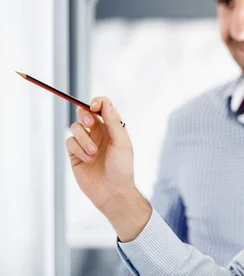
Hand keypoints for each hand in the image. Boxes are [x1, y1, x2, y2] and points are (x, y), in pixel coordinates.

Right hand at [66, 97, 150, 240]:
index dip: (97, 102)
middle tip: (89, 122)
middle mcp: (99, 133)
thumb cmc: (122, 168)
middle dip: (84, 114)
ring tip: (93, 153)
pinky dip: (78, 149)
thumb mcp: (121, 142)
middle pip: (84, 112)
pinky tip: (87, 159)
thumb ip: (113, 122)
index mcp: (113, 127)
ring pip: (75, 127)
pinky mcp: (75, 154)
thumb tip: (105, 103)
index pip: (103, 106)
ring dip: (83, 138)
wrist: (113, 192)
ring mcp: (86, 143)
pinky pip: (69, 142)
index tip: (95, 106)